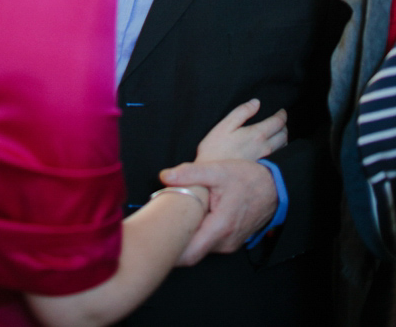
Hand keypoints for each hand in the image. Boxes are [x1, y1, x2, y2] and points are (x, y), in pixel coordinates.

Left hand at [158, 159, 278, 265]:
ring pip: (198, 247)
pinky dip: (195, 234)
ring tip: (168, 219)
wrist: (273, 187)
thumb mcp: (217, 170)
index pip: (188, 253)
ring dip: (183, 236)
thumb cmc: (246, 178)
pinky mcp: (229, 242)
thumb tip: (164, 177)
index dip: (167, 249)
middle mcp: (225, 242)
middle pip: (189, 251)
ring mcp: (228, 244)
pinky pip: (206, 243)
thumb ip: (189, 173)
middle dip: (170, 241)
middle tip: (152, 224)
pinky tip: (186, 219)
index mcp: (220, 227)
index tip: (149, 238)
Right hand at [195, 98, 287, 162]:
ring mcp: (265, 160)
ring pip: (283, 147)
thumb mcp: (223, 126)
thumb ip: (241, 112)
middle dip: (284, 126)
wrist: (212, 178)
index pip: (277, 122)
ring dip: (284, 138)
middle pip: (284, 135)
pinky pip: (278, 157)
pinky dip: (280, 150)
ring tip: (278, 133)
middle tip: (280, 121)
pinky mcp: (263, 169)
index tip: (281, 111)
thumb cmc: (214, 150)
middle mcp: (265, 147)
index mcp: (256, 134)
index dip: (281, 115)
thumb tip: (256, 102)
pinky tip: (273, 149)